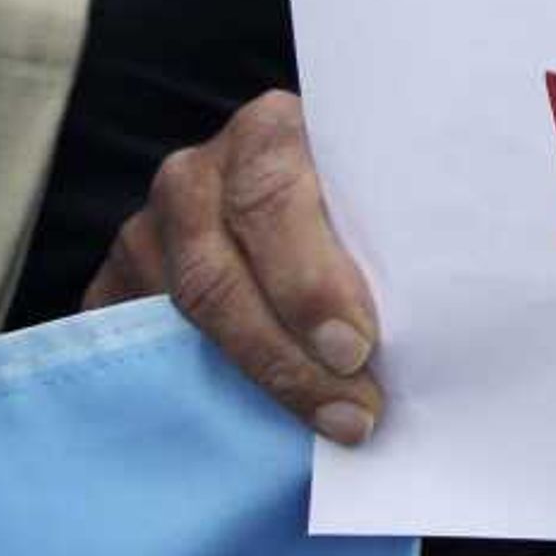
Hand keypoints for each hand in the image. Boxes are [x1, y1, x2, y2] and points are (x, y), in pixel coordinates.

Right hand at [85, 90, 384, 445]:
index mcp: (266, 132)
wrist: (300, 202)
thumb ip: (391, 231)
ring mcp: (146, 230)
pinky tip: (255, 423)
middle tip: (353, 408)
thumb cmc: (361, 200)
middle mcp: (196, 174)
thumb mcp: (379, 192)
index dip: (310, 284)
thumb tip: (439, 313)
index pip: (271, 200)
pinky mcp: (117, 285)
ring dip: (256, 380)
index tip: (358, 347)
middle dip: (287, 355)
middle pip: (218, 275)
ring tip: (329, 420)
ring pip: (182, 318)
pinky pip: (139, 346)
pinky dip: (199, 388)